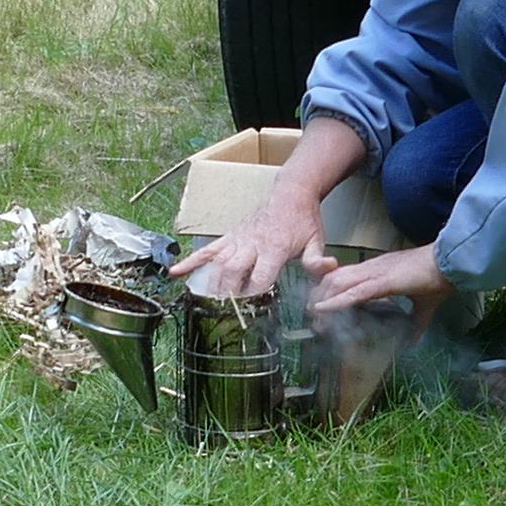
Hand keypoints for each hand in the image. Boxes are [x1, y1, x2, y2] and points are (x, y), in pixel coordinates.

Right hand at [175, 191, 323, 307]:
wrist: (291, 192)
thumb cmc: (303, 219)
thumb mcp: (316, 240)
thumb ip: (318, 260)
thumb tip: (330, 269)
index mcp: (273, 248)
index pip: (260, 277)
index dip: (254, 294)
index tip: (250, 311)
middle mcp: (251, 244)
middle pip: (233, 271)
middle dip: (227, 293)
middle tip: (224, 314)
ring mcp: (237, 240)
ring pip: (217, 263)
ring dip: (210, 284)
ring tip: (204, 304)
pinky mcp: (229, 237)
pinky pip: (207, 250)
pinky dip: (190, 262)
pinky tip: (175, 273)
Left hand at [313, 242, 445, 316]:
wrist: (451, 263)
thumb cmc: (439, 279)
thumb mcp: (423, 306)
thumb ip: (416, 324)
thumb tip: (413, 341)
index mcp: (379, 271)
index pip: (346, 278)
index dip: (331, 291)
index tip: (322, 308)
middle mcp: (372, 268)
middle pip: (334, 279)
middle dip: (319, 296)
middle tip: (313, 316)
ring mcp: (375, 272)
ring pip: (337, 282)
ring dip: (323, 300)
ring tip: (314, 316)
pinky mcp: (382, 280)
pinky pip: (353, 291)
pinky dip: (336, 301)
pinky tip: (324, 309)